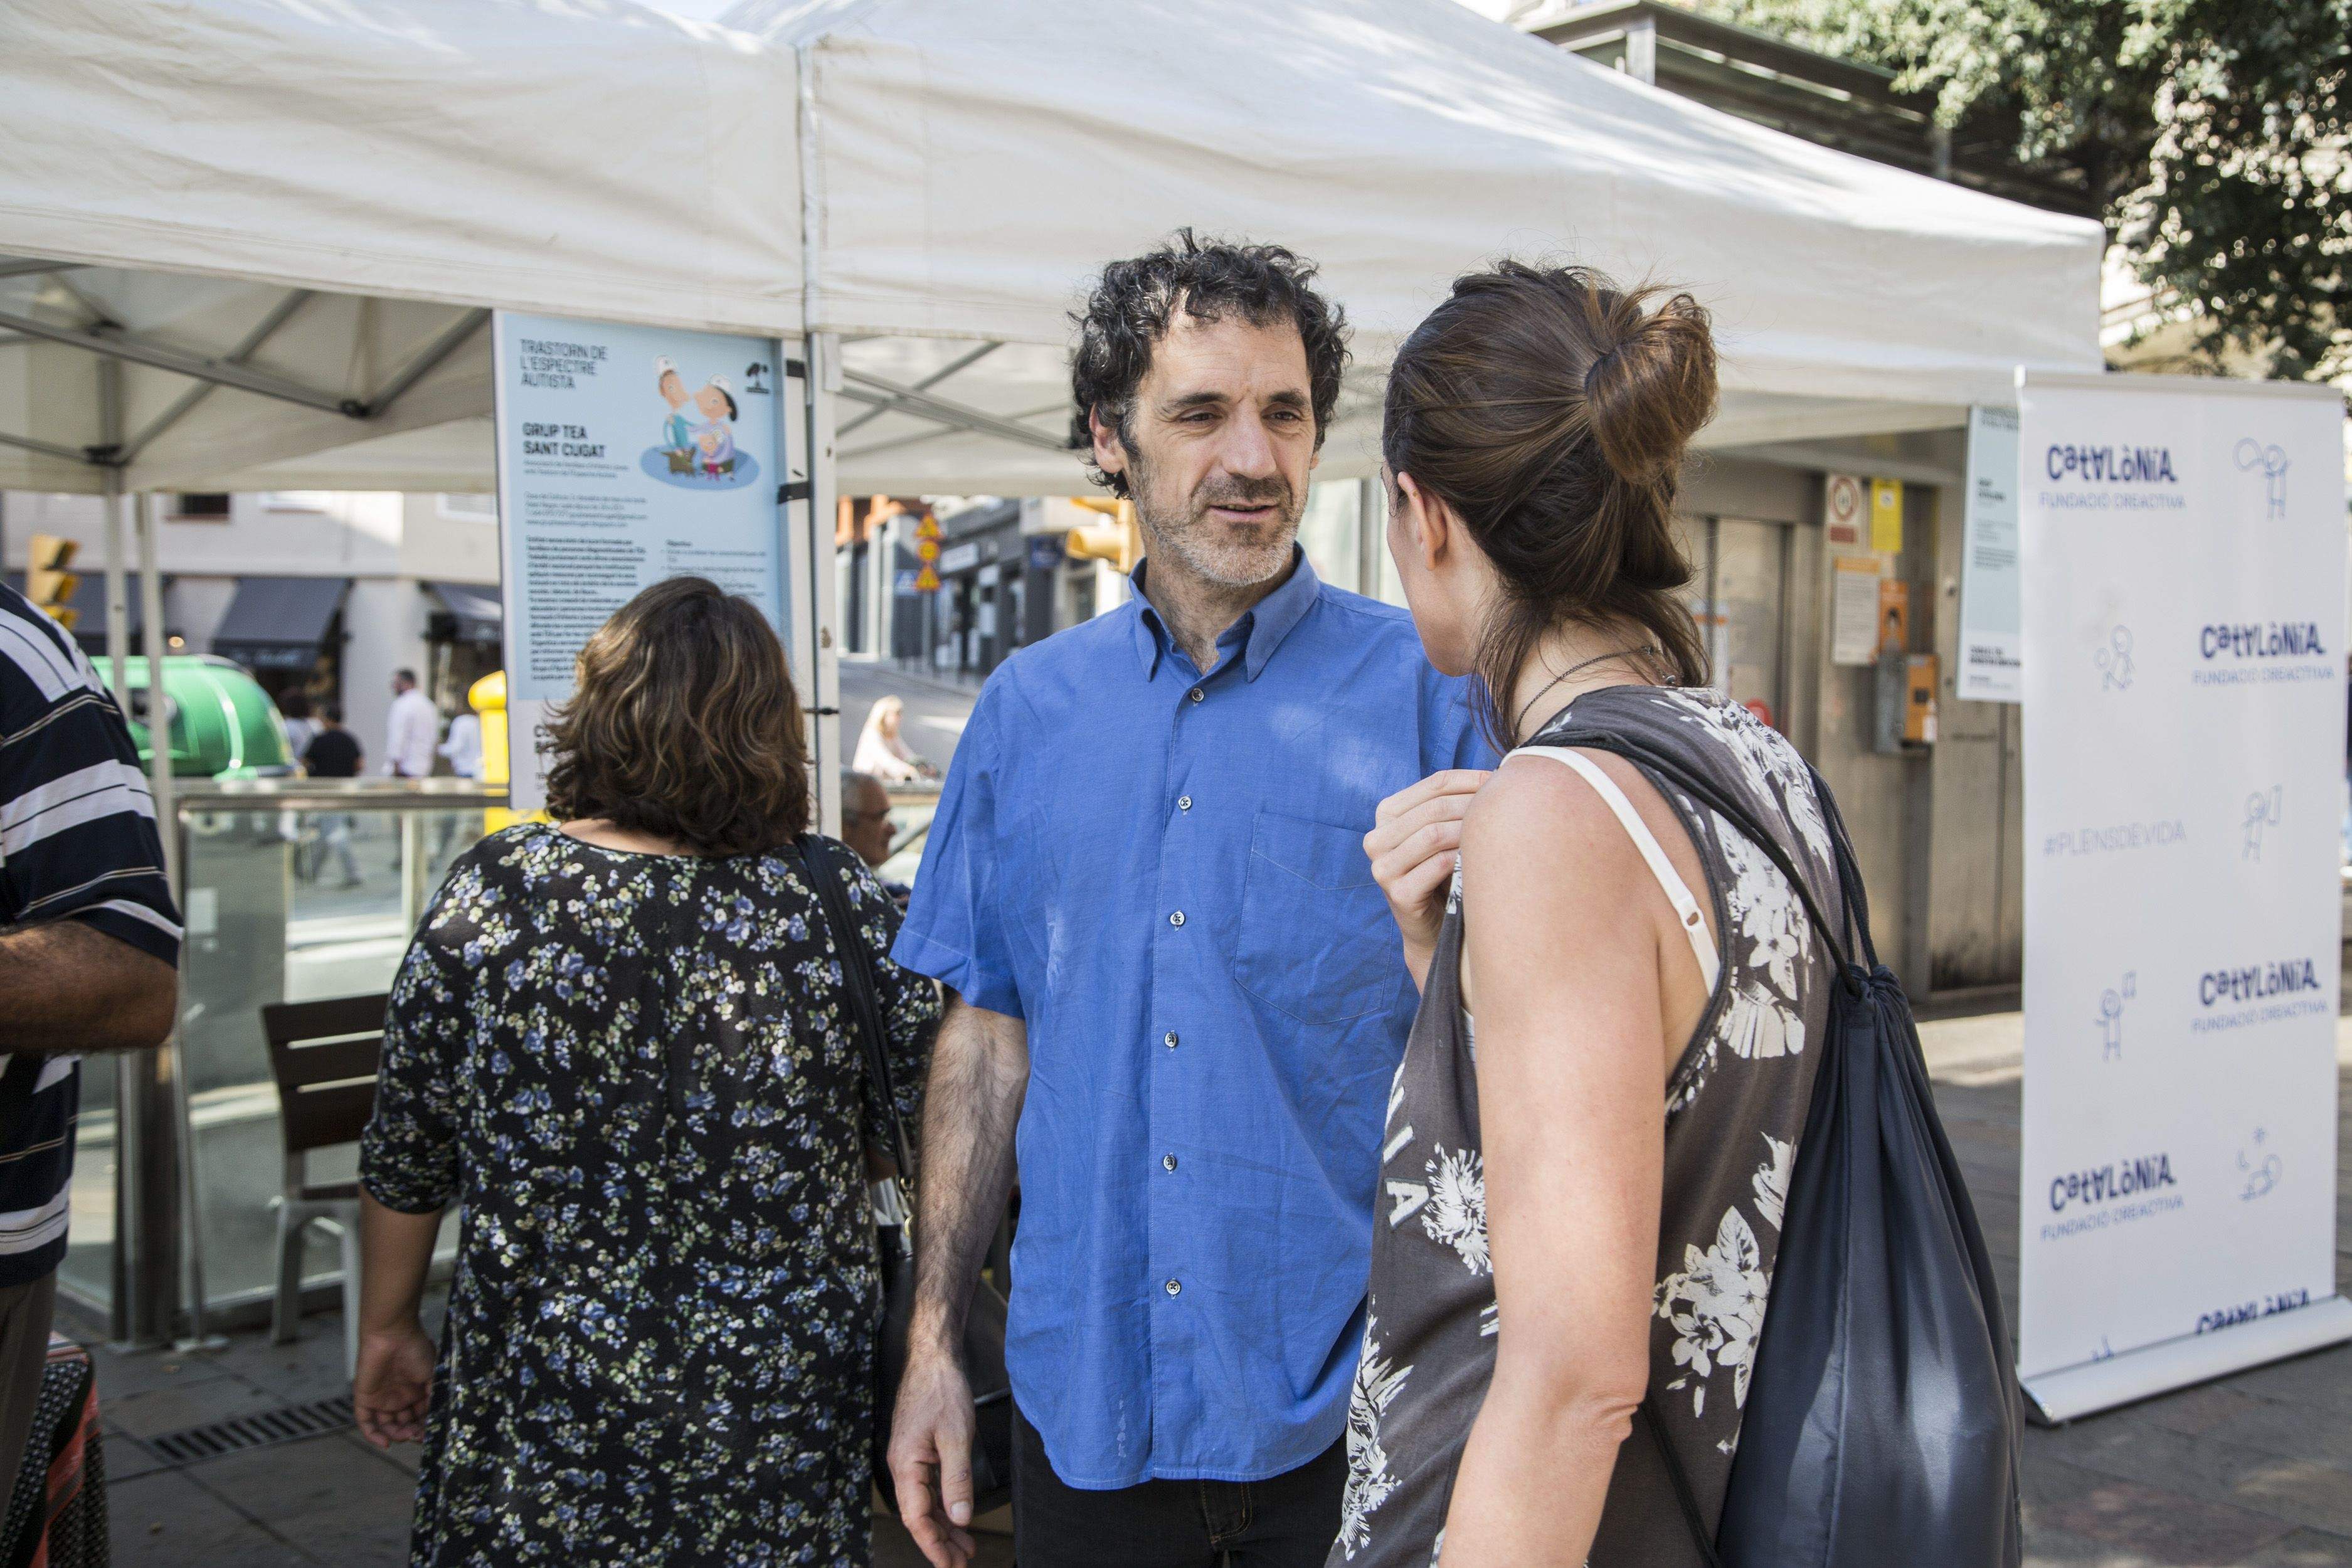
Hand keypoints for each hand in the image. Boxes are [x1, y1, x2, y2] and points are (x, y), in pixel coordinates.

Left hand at [353, 1322, 435, 1447]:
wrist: (393, 1335)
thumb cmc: (415, 1349)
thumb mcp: (432, 1374)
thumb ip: (434, 1395)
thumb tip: (438, 1417)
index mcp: (414, 1391)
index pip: (418, 1417)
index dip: (424, 1427)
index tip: (431, 1433)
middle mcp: (397, 1397)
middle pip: (403, 1424)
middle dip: (411, 1432)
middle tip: (419, 1436)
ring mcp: (380, 1399)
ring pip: (386, 1426)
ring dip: (396, 1435)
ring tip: (407, 1436)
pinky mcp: (364, 1399)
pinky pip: (366, 1422)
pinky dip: (373, 1436)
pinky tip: (386, 1443)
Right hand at [888, 1339, 978, 1567]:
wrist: (934, 1357)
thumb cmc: (942, 1390)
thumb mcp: (956, 1436)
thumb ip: (957, 1480)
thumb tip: (962, 1519)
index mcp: (905, 1465)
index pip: (916, 1517)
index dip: (933, 1545)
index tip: (949, 1565)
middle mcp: (902, 1465)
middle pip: (920, 1515)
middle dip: (940, 1541)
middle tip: (962, 1562)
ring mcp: (910, 1458)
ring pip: (925, 1503)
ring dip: (945, 1526)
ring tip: (965, 1547)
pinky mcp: (919, 1450)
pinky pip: (929, 1487)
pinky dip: (945, 1504)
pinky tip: (958, 1516)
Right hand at [1366, 769, 1491, 987]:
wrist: (1433, 928)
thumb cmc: (1443, 874)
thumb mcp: (1441, 833)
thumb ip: (1454, 805)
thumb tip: (1502, 774)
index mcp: (1386, 814)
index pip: (1435, 784)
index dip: (1472, 779)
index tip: (1504, 781)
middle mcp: (1376, 838)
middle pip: (1434, 808)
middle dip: (1475, 805)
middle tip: (1509, 808)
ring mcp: (1383, 868)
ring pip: (1434, 834)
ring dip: (1471, 831)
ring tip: (1500, 832)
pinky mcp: (1398, 894)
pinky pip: (1438, 865)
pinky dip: (1464, 859)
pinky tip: (1485, 859)